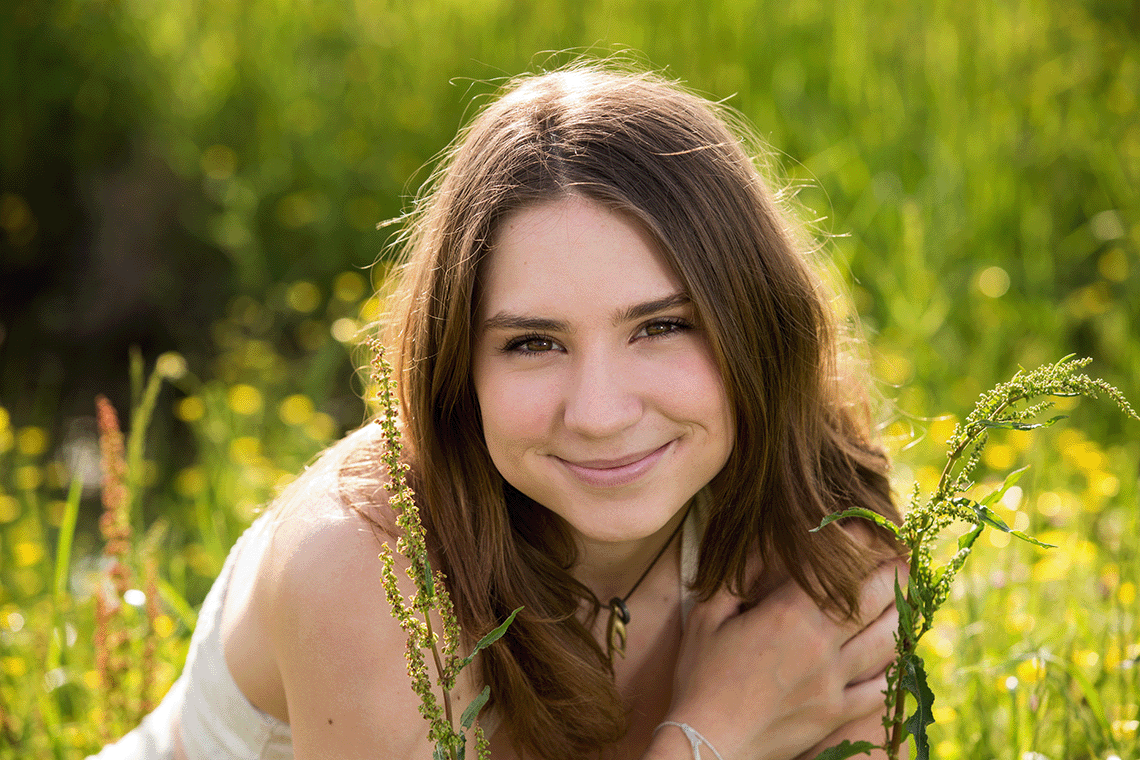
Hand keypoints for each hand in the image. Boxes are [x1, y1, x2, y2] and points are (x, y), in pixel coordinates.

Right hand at [661, 561, 901, 759]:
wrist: (708, 743)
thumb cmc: (700, 676)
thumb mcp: (708, 616)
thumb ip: (737, 576)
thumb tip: (762, 544)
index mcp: (788, 615)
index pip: (833, 567)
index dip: (853, 541)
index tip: (861, 525)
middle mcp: (820, 644)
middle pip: (873, 599)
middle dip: (892, 573)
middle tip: (904, 555)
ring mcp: (833, 681)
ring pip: (886, 640)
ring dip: (903, 613)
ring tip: (912, 595)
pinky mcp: (837, 713)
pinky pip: (880, 687)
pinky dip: (895, 666)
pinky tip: (900, 652)